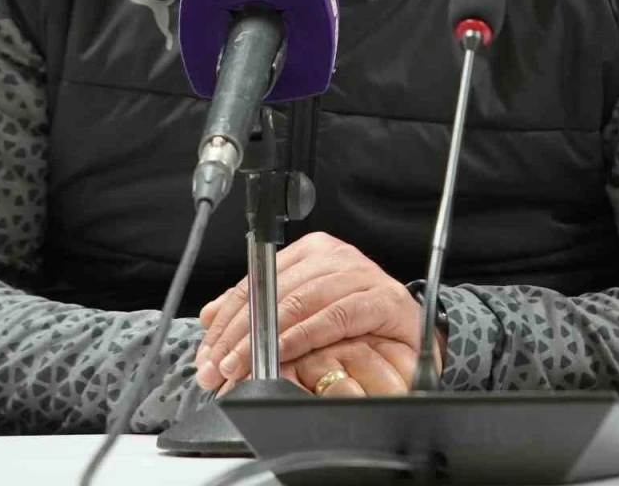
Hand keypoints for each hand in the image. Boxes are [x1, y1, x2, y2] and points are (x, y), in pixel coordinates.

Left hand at [195, 232, 440, 392]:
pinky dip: (304, 336)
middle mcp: (336, 256)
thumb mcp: (303, 312)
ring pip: (300, 302)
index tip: (208, 349)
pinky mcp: (382, 300)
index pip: (258, 280)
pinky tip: (283, 353)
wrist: (411, 333)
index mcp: (313, 251)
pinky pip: (334, 317)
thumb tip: (211, 317)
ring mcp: (360, 275)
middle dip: (239, 333)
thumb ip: (260, 310)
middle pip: (274, 291)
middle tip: (217, 366)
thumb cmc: (357, 322)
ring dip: (265, 339)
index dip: (228, 316)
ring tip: (242, 367)